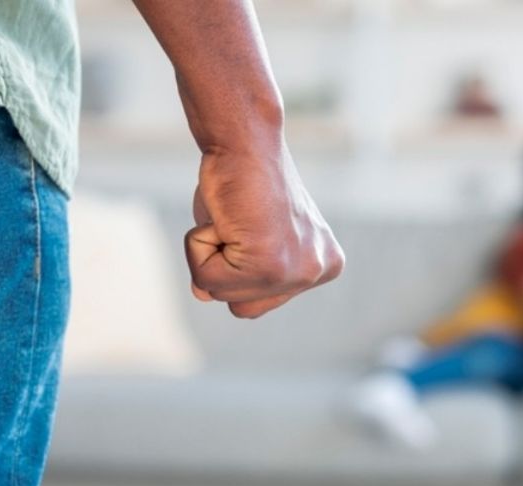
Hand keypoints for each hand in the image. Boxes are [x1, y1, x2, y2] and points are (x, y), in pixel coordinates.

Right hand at [185, 144, 344, 318]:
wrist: (243, 140)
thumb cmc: (240, 181)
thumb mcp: (245, 237)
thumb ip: (236, 273)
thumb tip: (205, 295)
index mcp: (323, 265)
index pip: (258, 301)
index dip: (237, 264)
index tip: (250, 225)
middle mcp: (318, 270)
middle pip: (243, 308)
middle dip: (224, 267)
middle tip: (238, 222)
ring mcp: (299, 271)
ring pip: (221, 293)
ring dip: (208, 253)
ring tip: (231, 218)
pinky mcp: (271, 265)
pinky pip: (207, 279)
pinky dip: (199, 245)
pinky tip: (225, 216)